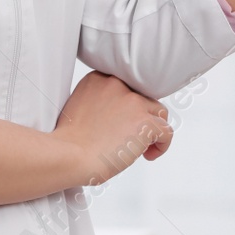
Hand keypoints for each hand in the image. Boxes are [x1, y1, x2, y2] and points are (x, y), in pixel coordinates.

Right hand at [52, 72, 172, 185]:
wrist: (68, 155)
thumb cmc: (68, 140)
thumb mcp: (79, 105)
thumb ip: (99, 101)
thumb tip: (117, 115)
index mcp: (100, 78)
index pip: (128, 88)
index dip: (127, 108)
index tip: (120, 124)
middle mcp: (118, 85)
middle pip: (144, 98)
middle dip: (140, 118)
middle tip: (128, 138)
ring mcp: (133, 103)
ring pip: (159, 113)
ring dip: (152, 130)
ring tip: (140, 147)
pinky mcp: (144, 123)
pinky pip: (166, 132)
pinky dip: (161, 145)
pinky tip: (148, 155)